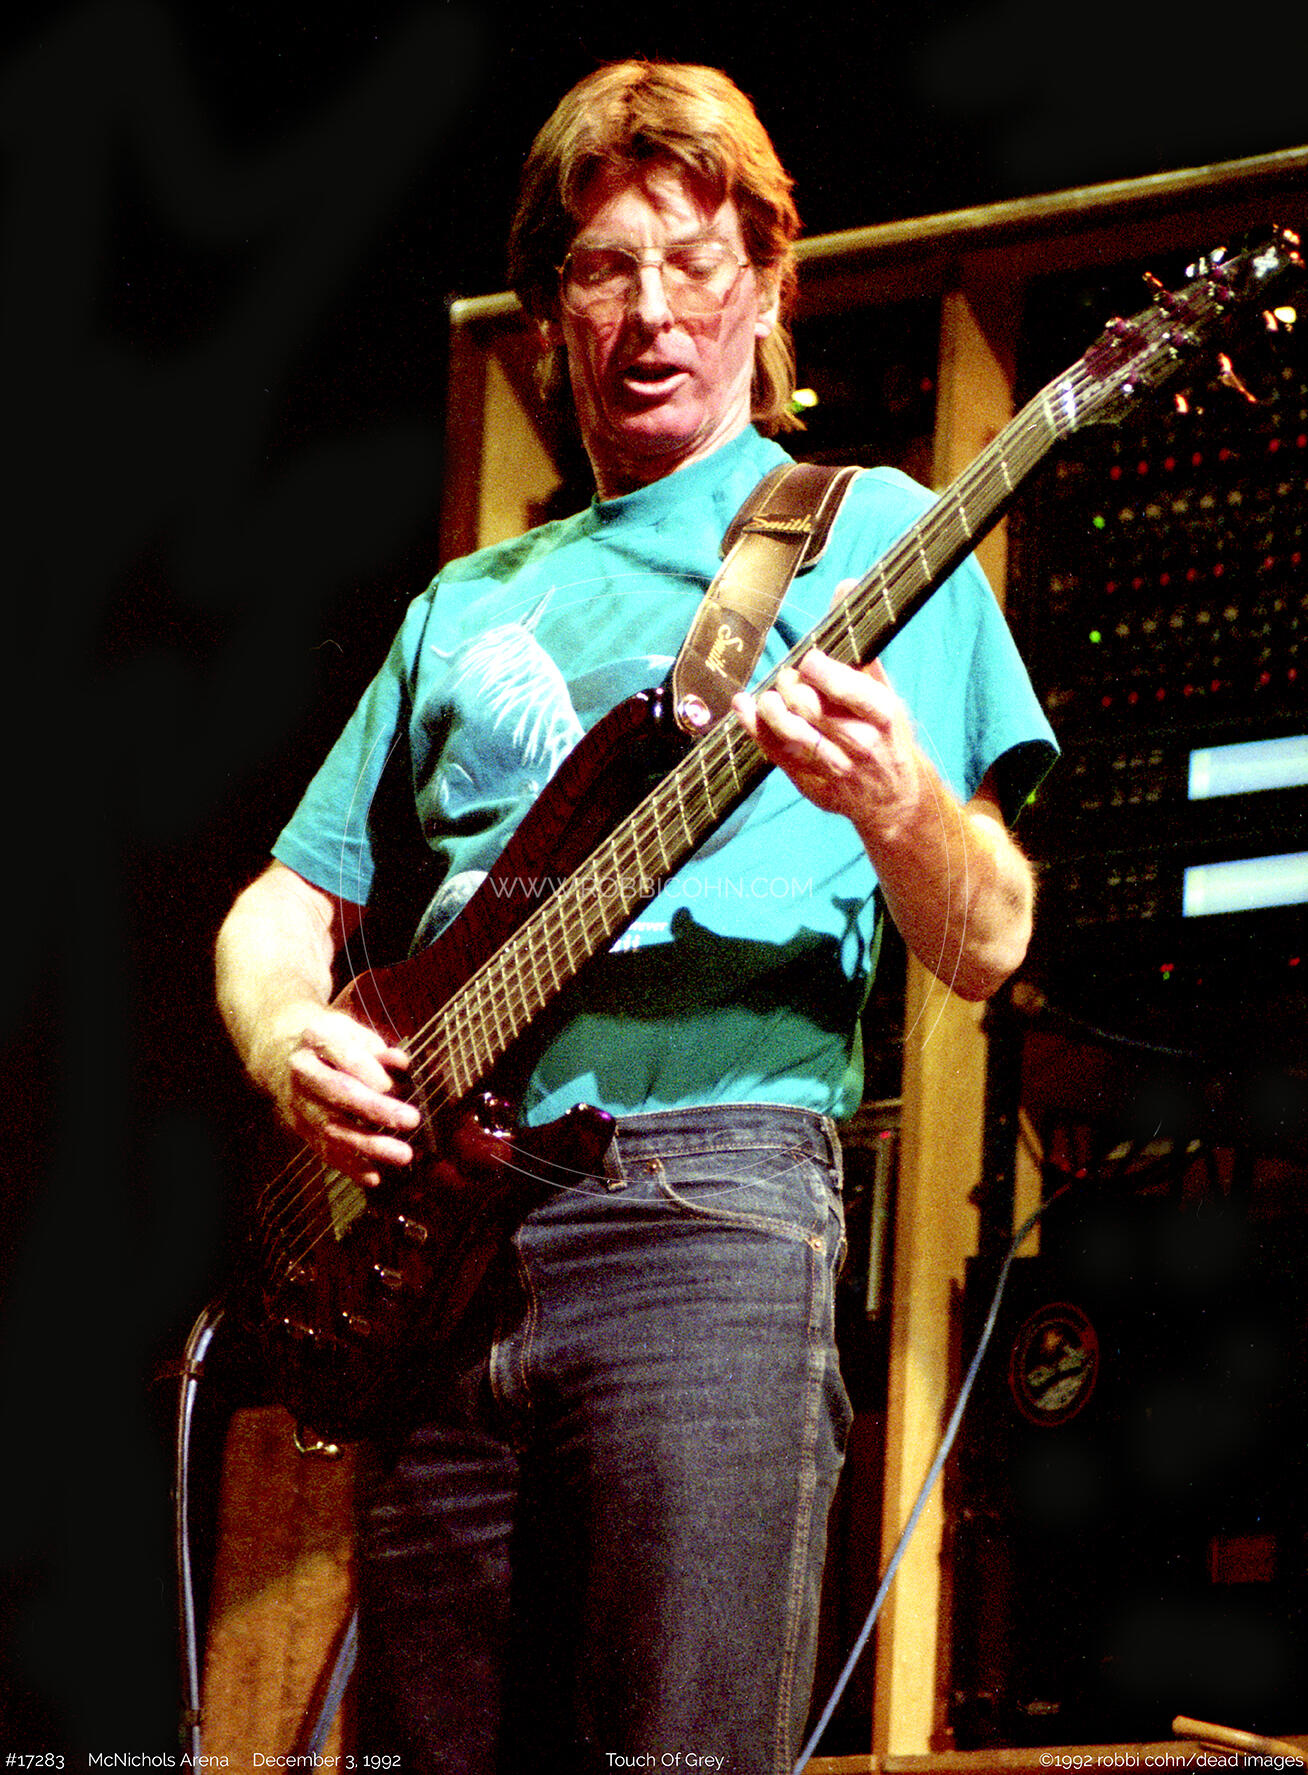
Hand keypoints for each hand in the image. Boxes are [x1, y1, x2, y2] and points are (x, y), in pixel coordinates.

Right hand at [254, 1000, 420, 1187]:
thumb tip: (400, 1062)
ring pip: (333, 1127)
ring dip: (369, 1145)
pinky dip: (349, 1166)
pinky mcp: (299, 1127)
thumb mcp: (349, 1030)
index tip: (396, 1085)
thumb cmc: (326, 1040)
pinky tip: (373, 1176)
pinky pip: (324, 1150)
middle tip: (410, 1120)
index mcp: (317, 1037)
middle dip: (377, 1109)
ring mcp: (299, 1102)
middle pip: (340, 1093)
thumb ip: (376, 1048)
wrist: (277, 1051)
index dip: (371, 1072)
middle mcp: (303, 1071)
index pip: (346, 1055)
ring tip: (402, 1154)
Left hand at [734, 647, 924, 842]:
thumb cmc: (888, 739)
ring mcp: (834, 766)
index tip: (808, 660)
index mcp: (882, 715)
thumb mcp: (889, 700)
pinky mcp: (810, 783)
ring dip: (770, 705)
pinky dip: (754, 726)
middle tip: (788, 678)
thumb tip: (840, 604)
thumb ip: (863, 661)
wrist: (892, 799)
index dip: (816, 668)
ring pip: (790, 730)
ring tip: (770, 696)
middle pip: (809, 705)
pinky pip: (775, 751)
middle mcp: (859, 742)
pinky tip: (744, 706)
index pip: (843, 687)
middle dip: (790, 683)